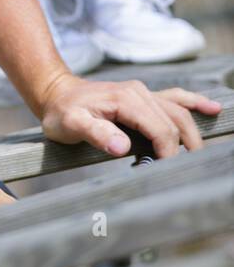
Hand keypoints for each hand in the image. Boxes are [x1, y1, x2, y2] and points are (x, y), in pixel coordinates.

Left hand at [39, 73, 222, 157]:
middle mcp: (139, 93)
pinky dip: (194, 103)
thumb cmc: (61, 111)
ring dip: (192, 133)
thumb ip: (96, 133)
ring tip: (200, 157)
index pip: (160, 129)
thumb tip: (121, 147)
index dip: (168, 153)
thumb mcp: (71, 124)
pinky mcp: (143, 97)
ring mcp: (143, 93)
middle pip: (175, 121)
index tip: (164, 173)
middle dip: (184, 148)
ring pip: (179, 111)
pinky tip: (211, 108)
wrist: (55, 92)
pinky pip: (174, 98)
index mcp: (126, 99)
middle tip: (183, 173)